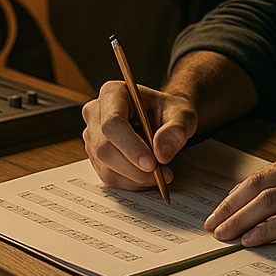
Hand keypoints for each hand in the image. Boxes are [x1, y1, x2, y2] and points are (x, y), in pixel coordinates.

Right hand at [82, 80, 196, 189]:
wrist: (164, 117)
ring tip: (161, 175)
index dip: (130, 146)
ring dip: (134, 177)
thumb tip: (161, 153)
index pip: (112, 123)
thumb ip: (176, 129)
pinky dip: (130, 182)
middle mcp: (96, 113)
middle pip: (104, 148)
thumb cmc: (169, 111)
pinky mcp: (95, 155)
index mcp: (113, 93)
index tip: (152, 163)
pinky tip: (148, 178)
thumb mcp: (182, 114)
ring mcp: (92, 136)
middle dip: (134, 167)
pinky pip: (108, 176)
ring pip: (105, 166)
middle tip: (161, 174)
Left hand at [204, 141, 275, 244]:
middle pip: (260, 185)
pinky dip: (266, 231)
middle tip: (212, 226)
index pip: (264, 174)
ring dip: (241, 220)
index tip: (220, 211)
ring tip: (224, 237)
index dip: (237, 194)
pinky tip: (252, 242)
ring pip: (270, 201)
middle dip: (230, 207)